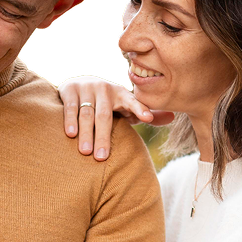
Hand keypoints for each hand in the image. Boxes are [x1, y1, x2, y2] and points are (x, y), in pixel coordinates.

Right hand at [58, 75, 173, 160]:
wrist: (79, 84)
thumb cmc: (107, 103)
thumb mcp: (126, 108)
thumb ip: (145, 114)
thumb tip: (172, 117)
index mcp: (121, 94)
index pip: (133, 102)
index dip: (140, 109)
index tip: (147, 119)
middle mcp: (105, 89)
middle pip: (105, 116)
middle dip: (103, 137)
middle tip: (101, 157)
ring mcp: (87, 87)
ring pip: (87, 113)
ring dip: (86, 133)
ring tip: (85, 152)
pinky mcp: (69, 88)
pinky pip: (70, 106)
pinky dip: (70, 120)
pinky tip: (71, 134)